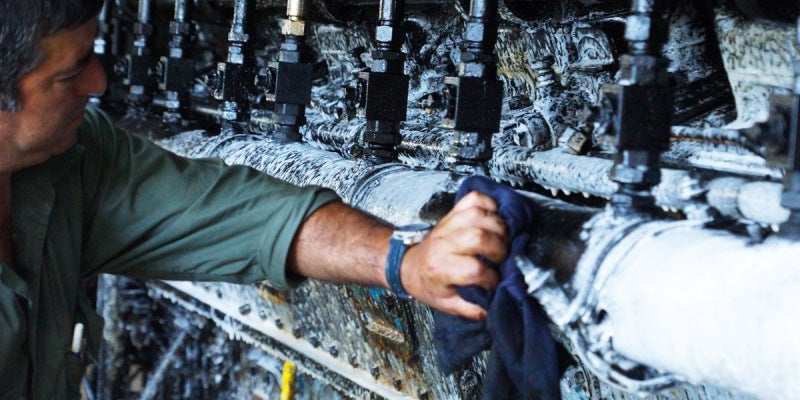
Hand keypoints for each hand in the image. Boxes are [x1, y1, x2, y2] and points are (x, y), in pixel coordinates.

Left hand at [400, 191, 507, 319]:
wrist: (407, 265)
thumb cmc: (428, 284)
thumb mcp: (446, 304)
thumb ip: (471, 308)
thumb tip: (494, 308)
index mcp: (440, 268)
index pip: (475, 269)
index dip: (492, 278)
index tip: (494, 282)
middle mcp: (443, 243)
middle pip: (479, 237)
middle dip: (499, 249)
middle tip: (502, 258)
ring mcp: (447, 225)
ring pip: (478, 214)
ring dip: (498, 226)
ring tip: (502, 239)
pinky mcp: (452, 213)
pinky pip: (474, 198)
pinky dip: (490, 204)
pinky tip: (495, 218)